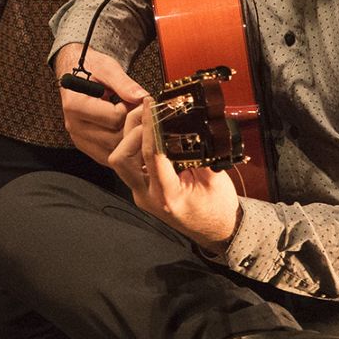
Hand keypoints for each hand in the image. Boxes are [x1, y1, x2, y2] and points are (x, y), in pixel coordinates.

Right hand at [53, 45, 146, 163]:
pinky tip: (126, 133)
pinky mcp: (85, 146)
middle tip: (137, 112)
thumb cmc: (90, 68)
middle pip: (115, 139)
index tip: (131, 100)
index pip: (114, 118)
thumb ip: (124, 83)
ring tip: (130, 121)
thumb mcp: (108, 68)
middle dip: (131, 127)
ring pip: (113, 152)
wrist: (75, 71)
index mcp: (75, 105)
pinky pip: (108, 157)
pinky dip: (121, 149)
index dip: (129, 109)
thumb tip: (142, 97)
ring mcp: (79, 138)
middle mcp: (74, 125)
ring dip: (128, 139)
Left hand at [108, 97, 240, 252]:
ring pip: (120, 159)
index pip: (152, 155)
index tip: (152, 106)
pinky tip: (149, 133)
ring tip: (148, 119)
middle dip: (132, 132)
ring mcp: (141, 193)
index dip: (150, 127)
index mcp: (168, 196)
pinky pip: (129, 162)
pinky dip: (135, 145)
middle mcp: (148, 196)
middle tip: (149, 113)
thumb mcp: (216, 180)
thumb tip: (190, 125)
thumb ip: (200, 153)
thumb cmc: (218, 209)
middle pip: (121, 158)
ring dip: (130, 136)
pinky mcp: (140, 188)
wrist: (218, 232)